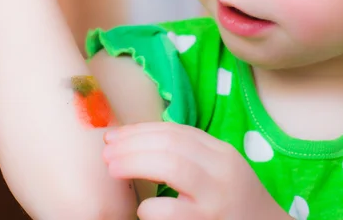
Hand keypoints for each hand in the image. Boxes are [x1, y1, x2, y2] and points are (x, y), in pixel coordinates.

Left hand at [102, 122, 290, 219]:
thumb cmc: (234, 204)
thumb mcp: (219, 172)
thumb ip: (190, 156)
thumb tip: (138, 144)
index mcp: (223, 154)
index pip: (177, 131)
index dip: (141, 130)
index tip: (117, 135)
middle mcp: (222, 172)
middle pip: (171, 143)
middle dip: (133, 143)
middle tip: (108, 151)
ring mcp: (215, 200)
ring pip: (172, 166)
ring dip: (135, 162)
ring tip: (113, 168)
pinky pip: (169, 212)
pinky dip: (149, 208)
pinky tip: (142, 209)